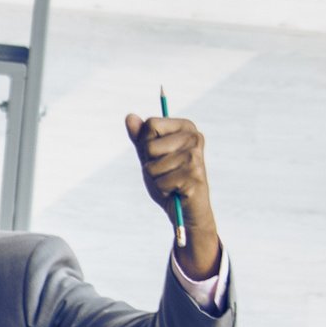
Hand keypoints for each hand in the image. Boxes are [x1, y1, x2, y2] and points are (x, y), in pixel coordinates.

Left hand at [121, 113, 219, 274]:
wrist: (187, 210)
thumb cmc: (169, 180)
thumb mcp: (150, 157)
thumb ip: (140, 137)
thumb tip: (129, 116)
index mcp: (186, 127)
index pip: (150, 124)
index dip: (146, 145)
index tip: (160, 155)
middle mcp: (195, 137)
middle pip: (149, 145)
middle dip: (150, 164)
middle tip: (166, 172)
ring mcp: (196, 156)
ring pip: (152, 166)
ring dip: (156, 179)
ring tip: (171, 182)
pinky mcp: (194, 175)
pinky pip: (160, 182)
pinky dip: (163, 190)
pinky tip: (176, 191)